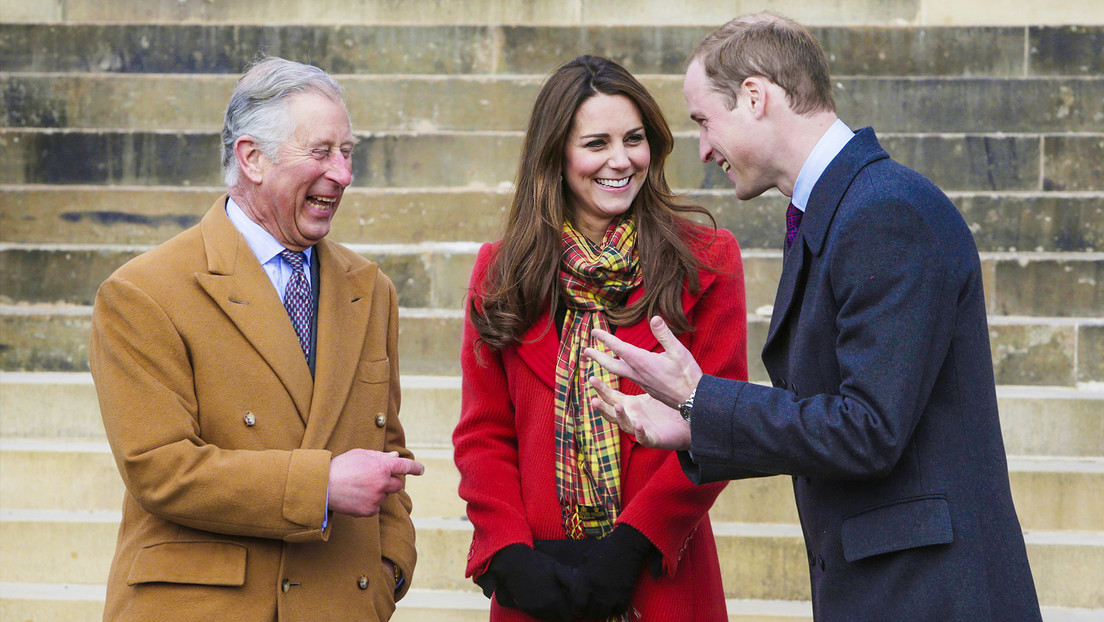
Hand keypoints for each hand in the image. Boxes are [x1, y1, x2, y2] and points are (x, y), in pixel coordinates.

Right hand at [328, 449, 423, 516]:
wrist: (322, 486)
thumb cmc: (340, 467)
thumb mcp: (360, 455)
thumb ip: (380, 456)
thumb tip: (395, 457)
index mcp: (382, 466)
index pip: (405, 467)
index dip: (415, 468)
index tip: (421, 470)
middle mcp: (382, 483)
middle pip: (397, 485)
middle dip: (390, 481)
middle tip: (375, 478)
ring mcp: (376, 498)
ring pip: (385, 496)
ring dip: (378, 492)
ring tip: (358, 487)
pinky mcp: (369, 510)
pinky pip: (375, 507)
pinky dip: (369, 503)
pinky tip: (356, 496)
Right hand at [477, 544, 574, 621]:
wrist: (514, 563)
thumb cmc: (538, 563)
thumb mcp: (557, 568)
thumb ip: (569, 581)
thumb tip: (580, 588)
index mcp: (555, 598)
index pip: (570, 617)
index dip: (573, 611)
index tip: (573, 604)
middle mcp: (545, 608)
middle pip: (560, 619)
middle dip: (564, 612)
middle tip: (565, 602)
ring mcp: (534, 609)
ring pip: (549, 618)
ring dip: (554, 612)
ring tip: (554, 599)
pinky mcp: (525, 608)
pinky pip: (539, 615)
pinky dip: (544, 610)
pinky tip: (543, 599)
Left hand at [571, 525, 654, 618]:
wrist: (626, 546)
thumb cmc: (603, 550)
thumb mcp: (585, 560)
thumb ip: (579, 576)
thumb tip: (572, 587)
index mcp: (586, 580)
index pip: (577, 605)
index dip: (577, 608)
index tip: (579, 606)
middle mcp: (597, 590)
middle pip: (590, 613)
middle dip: (588, 611)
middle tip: (590, 607)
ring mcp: (611, 594)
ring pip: (603, 615)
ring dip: (600, 613)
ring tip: (600, 607)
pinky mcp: (624, 595)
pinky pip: (617, 612)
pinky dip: (614, 611)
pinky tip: (612, 604)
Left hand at [583, 315, 702, 407]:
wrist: (692, 400)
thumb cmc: (687, 375)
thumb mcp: (679, 351)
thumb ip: (665, 335)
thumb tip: (654, 318)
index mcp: (642, 362)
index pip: (619, 348)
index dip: (605, 339)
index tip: (594, 331)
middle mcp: (637, 373)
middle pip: (611, 364)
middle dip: (598, 356)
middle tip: (585, 350)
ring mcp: (641, 382)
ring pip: (618, 372)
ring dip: (606, 363)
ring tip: (598, 359)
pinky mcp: (646, 388)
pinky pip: (628, 378)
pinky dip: (619, 371)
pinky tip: (623, 369)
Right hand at [590, 376, 690, 449]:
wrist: (685, 424)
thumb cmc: (666, 406)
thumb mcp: (651, 387)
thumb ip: (641, 373)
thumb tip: (633, 352)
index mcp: (630, 405)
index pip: (610, 396)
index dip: (600, 389)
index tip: (591, 378)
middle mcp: (631, 417)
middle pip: (611, 413)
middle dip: (602, 407)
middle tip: (593, 399)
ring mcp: (640, 429)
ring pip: (625, 425)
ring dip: (620, 417)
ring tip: (617, 407)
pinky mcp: (653, 439)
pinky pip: (644, 437)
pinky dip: (640, 433)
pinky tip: (639, 425)